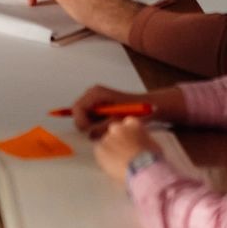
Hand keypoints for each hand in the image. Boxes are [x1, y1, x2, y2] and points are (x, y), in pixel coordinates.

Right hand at [69, 82, 186, 135]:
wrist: (149, 107)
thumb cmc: (135, 111)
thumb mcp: (117, 120)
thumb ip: (101, 127)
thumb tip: (89, 134)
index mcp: (95, 93)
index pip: (77, 108)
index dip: (81, 122)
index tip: (90, 131)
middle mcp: (92, 94)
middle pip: (78, 113)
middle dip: (87, 125)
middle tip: (100, 131)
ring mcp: (94, 100)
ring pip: (83, 118)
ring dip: (92, 126)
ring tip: (107, 128)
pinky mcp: (97, 107)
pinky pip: (89, 119)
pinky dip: (96, 126)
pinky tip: (108, 126)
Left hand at [92, 116, 155, 185]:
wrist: (143, 169)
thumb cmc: (152, 159)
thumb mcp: (152, 144)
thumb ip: (142, 139)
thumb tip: (140, 142)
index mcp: (133, 124)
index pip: (127, 122)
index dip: (128, 132)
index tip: (129, 139)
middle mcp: (118, 128)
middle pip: (114, 130)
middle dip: (117, 139)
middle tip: (122, 151)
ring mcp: (108, 138)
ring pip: (106, 142)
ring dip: (110, 150)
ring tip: (119, 162)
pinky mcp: (100, 149)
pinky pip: (99, 153)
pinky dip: (104, 158)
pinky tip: (112, 166)